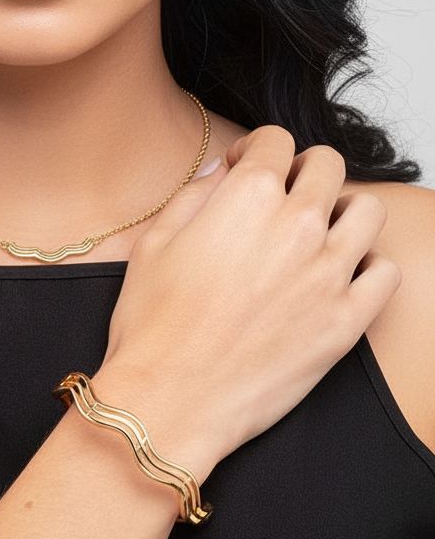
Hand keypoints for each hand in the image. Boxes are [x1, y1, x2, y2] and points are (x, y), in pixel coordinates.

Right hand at [94, 125, 399, 479]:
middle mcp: (297, 225)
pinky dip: (368, 267)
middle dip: (302, 170)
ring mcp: (328, 273)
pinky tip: (340, 276)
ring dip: (342, 211)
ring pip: (366, 211)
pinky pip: (385, 273)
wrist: (170, 398)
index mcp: (247, 196)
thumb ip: (194, 194)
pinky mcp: (346, 321)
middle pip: (327, 165)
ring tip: (317, 232)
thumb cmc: (152, 324)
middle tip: (282, 195)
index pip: (276, 140)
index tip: (244, 168)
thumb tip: (221, 174)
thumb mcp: (154, 241)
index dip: (256, 149)